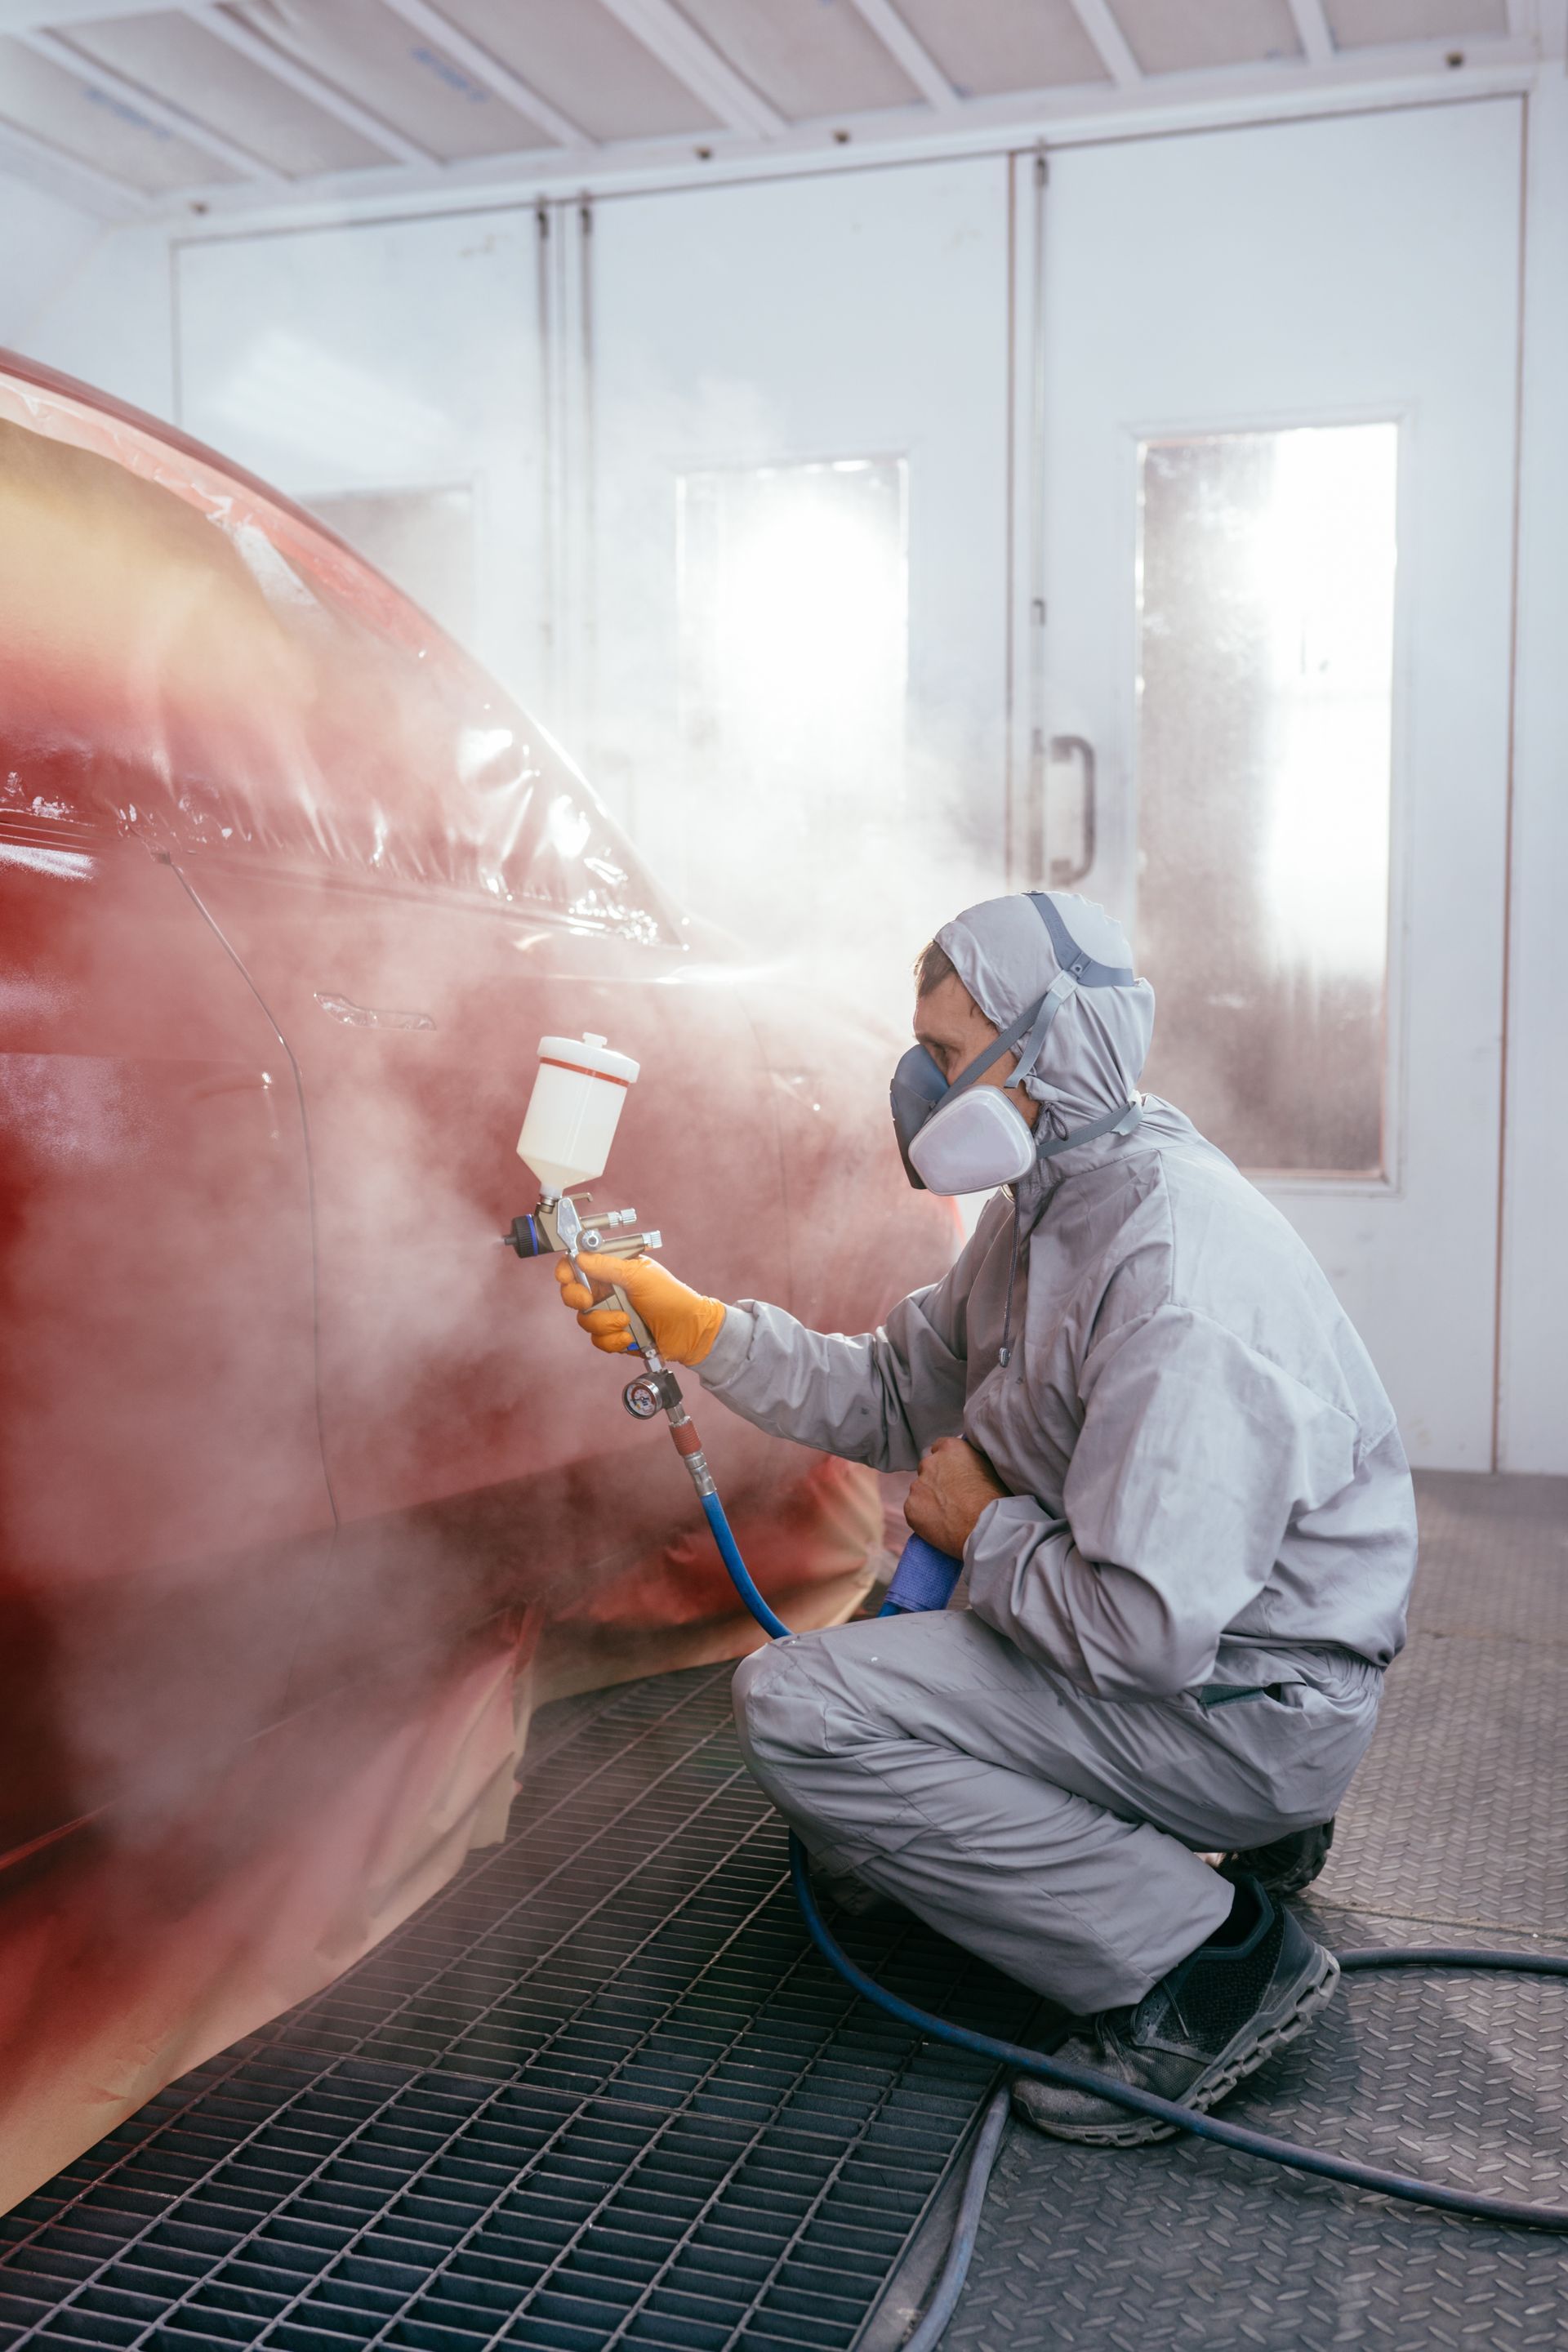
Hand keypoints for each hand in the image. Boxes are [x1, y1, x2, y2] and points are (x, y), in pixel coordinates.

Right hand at [554, 1248, 726, 1365]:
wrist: (689, 1331)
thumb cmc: (671, 1297)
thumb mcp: (640, 1275)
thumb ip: (608, 1266)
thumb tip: (580, 1257)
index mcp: (613, 1270)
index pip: (578, 1266)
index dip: (567, 1271)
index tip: (568, 1278)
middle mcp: (608, 1290)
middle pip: (573, 1295)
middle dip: (579, 1299)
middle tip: (590, 1301)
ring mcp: (609, 1313)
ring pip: (585, 1320)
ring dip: (605, 1323)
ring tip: (627, 1321)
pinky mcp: (614, 1335)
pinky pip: (598, 1340)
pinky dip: (613, 1340)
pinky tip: (630, 1337)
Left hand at [904, 1436, 1006, 1558]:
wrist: (986, 1529)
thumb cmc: (995, 1500)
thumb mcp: (988, 1468)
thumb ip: (970, 1460)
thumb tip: (966, 1464)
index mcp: (950, 1448)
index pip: (940, 1448)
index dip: (947, 1464)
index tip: (954, 1476)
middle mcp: (930, 1463)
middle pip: (927, 1469)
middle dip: (936, 1481)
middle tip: (951, 1497)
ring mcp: (917, 1486)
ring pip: (920, 1491)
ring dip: (929, 1499)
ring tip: (947, 1515)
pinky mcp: (910, 1508)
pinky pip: (914, 1511)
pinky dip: (923, 1517)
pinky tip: (939, 1525)